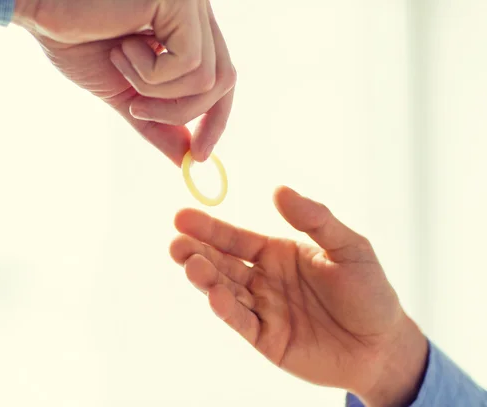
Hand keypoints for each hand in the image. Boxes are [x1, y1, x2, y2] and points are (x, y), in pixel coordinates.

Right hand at [13, 0, 235, 165]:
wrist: (41, 9)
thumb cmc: (76, 41)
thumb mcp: (125, 93)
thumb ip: (157, 124)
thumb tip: (185, 160)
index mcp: (187, 31)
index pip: (222, 79)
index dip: (215, 120)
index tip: (199, 156)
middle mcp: (197, 14)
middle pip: (223, 81)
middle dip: (183, 112)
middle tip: (137, 111)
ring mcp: (193, 5)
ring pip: (207, 79)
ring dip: (156, 90)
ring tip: (120, 62)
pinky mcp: (182, 1)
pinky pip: (191, 63)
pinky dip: (152, 73)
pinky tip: (122, 48)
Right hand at [170, 186, 428, 405]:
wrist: (384, 345)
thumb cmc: (369, 292)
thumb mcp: (349, 247)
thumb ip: (315, 220)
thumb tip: (279, 190)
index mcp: (276, 253)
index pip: (235, 238)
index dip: (209, 228)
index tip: (182, 216)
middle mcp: (263, 279)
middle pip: (222, 263)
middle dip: (197, 252)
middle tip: (176, 242)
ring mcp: (263, 309)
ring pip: (226, 290)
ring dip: (206, 278)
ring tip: (189, 264)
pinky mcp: (267, 339)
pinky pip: (243, 322)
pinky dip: (228, 310)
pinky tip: (216, 295)